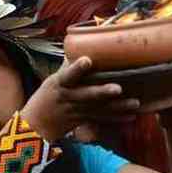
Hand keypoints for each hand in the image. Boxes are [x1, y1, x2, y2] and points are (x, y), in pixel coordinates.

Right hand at [22, 56, 140, 141]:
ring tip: (135, 103)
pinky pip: (102, 120)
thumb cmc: (46, 97)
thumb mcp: (52, 80)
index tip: (87, 60)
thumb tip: (78, 48)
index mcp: (59, 84)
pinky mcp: (83, 121)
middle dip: (102, 92)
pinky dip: (116, 118)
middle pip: (87, 95)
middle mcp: (69, 98)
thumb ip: (68, 68)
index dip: (77, 68)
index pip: (67, 75)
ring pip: (100, 109)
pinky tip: (132, 116)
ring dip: (118, 107)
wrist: (36, 125)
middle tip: (118, 88)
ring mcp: (77, 111)